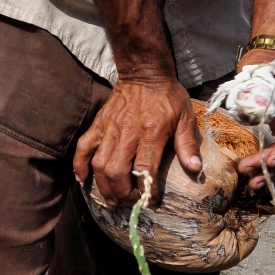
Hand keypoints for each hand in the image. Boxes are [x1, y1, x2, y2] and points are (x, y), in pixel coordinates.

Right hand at [73, 78, 202, 205]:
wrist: (145, 72)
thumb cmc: (168, 97)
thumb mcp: (185, 118)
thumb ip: (187, 145)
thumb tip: (194, 169)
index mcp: (151, 132)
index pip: (145, 168)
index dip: (146, 189)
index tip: (149, 200)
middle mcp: (127, 132)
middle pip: (117, 170)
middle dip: (121, 192)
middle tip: (128, 201)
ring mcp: (109, 128)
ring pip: (99, 163)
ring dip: (103, 186)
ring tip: (110, 199)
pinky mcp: (98, 124)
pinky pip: (83, 147)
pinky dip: (80, 165)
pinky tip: (82, 180)